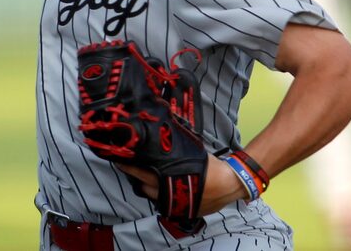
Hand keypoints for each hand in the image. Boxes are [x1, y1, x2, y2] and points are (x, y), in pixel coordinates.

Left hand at [117, 154, 246, 215]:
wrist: (230, 184)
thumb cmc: (213, 168)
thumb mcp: (193, 155)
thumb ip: (177, 152)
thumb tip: (165, 140)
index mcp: (171, 178)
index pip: (143, 173)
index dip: (130, 167)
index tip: (120, 160)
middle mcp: (170, 194)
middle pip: (144, 187)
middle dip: (135, 176)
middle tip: (129, 166)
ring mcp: (175, 204)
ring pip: (152, 196)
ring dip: (146, 186)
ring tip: (142, 175)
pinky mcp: (181, 211)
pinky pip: (164, 203)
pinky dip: (159, 195)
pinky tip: (159, 186)